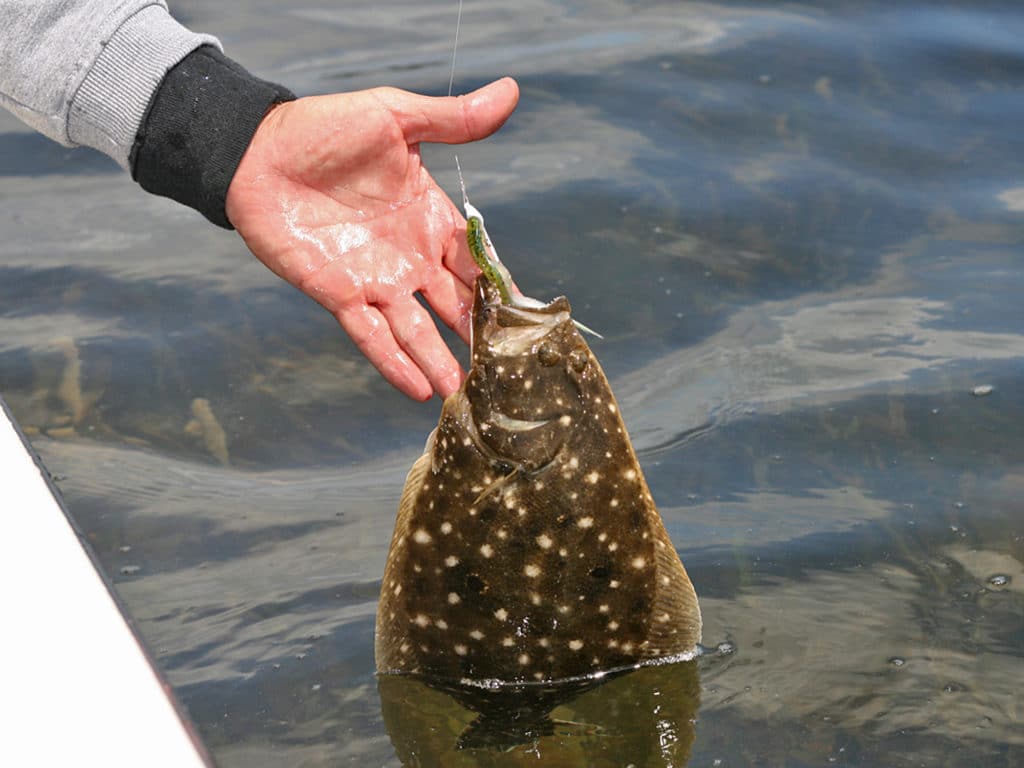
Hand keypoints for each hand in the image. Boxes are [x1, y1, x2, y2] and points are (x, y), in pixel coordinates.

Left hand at [225, 78, 519, 400]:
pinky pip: (372, 335)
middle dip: (480, 335)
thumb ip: (453, 119)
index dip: (501, 288)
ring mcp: (376, 280)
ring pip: (417, 330)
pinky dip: (393, 362)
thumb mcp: (396, 116)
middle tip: (509, 368)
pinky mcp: (340, 295)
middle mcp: (409, 257)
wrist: (258, 151)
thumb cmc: (325, 129)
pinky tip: (417, 390)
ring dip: (440, 361)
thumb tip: (512, 90)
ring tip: (465, 394)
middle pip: (455, 305)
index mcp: (430, 218)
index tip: (529, 318)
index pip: (476, 261)